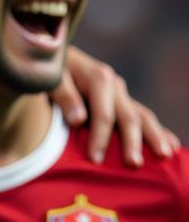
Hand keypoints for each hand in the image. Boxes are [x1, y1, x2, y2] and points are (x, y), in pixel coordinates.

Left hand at [54, 47, 178, 165]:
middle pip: (129, 117)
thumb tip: (78, 120)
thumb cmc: (49, 71)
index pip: (103, 115)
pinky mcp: (122, 100)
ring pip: (143, 116)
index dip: (100, 138)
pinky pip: (143, 116)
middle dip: (132, 142)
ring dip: (155, 137)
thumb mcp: (51, 79)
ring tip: (165, 156)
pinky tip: (171, 146)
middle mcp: (115, 85)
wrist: (53, 56)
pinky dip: (159, 131)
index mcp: (99, 79)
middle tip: (134, 165)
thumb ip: (64, 96)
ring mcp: (121, 93)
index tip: (95, 160)